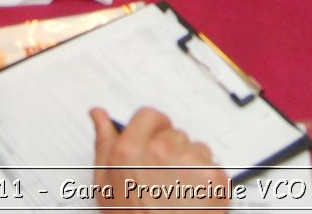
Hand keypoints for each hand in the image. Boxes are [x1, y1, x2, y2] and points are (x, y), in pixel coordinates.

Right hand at [91, 108, 228, 209]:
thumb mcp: (106, 186)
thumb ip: (104, 143)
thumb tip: (99, 116)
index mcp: (130, 151)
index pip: (148, 116)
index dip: (151, 128)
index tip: (154, 138)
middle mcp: (160, 152)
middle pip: (172, 133)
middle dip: (169, 150)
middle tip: (162, 178)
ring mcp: (189, 162)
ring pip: (194, 147)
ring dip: (189, 163)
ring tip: (178, 189)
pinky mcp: (212, 175)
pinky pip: (212, 164)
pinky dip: (206, 179)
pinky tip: (193, 196)